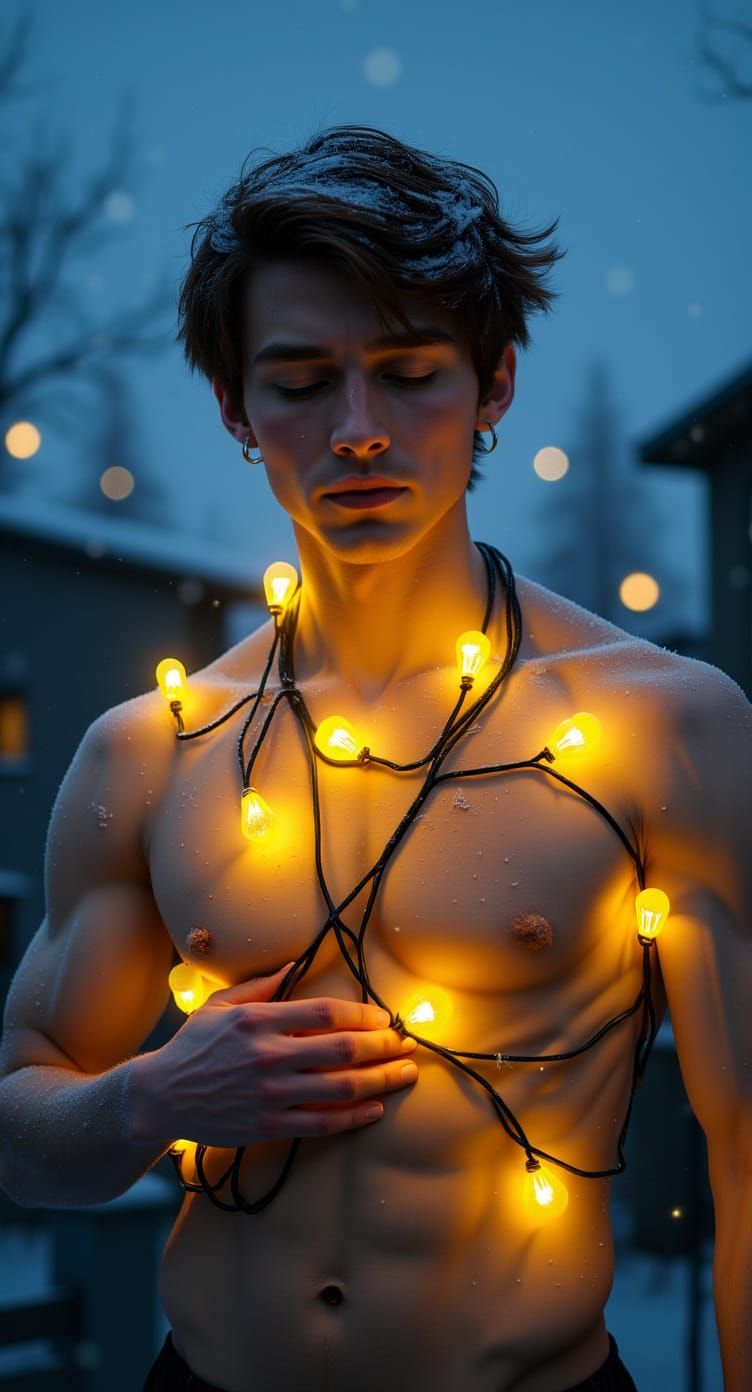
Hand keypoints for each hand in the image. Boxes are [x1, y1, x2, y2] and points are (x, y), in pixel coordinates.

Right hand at [133, 964, 417, 1147]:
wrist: (160, 1096)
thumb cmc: (193, 1046)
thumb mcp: (221, 1005)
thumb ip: (261, 985)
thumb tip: (295, 964)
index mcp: (258, 1020)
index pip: (325, 1012)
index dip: (362, 1014)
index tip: (383, 1017)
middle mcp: (268, 1056)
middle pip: (343, 1049)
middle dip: (383, 1045)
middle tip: (406, 1043)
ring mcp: (270, 1094)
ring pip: (340, 1087)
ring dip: (380, 1080)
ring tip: (405, 1073)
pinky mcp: (268, 1126)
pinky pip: (322, 1123)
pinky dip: (353, 1116)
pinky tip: (375, 1108)